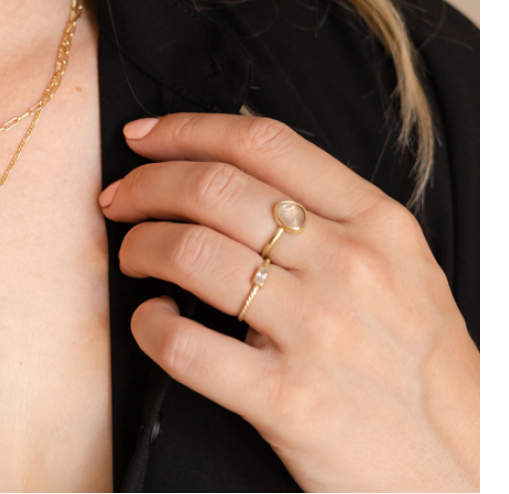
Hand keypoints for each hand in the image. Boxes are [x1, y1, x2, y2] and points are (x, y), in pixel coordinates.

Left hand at [99, 113, 479, 492]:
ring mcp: (320, 334)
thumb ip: (332, 212)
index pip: (263, 142)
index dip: (186, 128)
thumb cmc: (421, 366)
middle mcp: (350, 267)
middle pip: (213, 188)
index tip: (143, 136)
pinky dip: (149, 323)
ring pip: (190, 252)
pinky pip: (186, 344)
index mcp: (378, 223)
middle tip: (118, 199)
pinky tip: (154, 318)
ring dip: (139, 246)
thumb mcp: (403, 266)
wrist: (468, 476)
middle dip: (144, 184)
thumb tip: (231, 163)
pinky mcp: (289, 403)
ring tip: (133, 255)